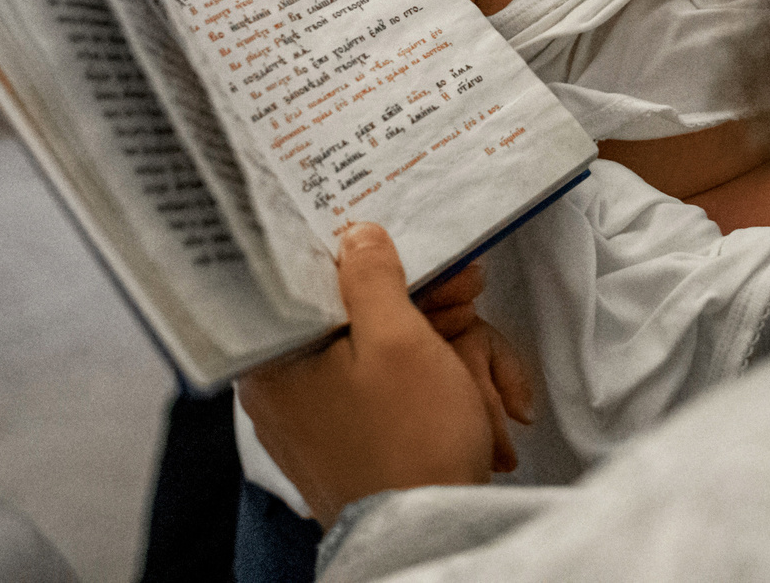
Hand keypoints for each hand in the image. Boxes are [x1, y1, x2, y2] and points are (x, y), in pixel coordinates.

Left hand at [239, 223, 497, 524]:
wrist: (432, 534)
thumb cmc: (409, 445)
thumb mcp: (397, 340)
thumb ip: (372, 276)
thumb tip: (357, 234)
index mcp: (276, 364)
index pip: (314, 283)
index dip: (372, 261)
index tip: (417, 255)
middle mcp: (287, 394)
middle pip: (359, 318)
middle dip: (428, 310)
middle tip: (469, 295)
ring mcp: (322, 422)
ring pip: (388, 356)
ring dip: (449, 354)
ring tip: (493, 384)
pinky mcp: (356, 443)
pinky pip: (396, 394)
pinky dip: (440, 390)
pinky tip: (485, 406)